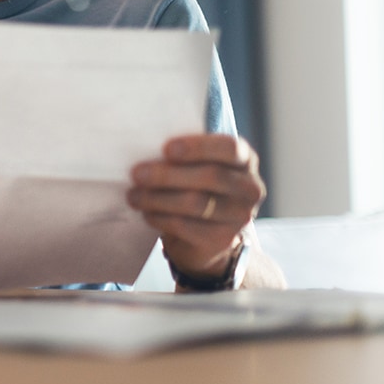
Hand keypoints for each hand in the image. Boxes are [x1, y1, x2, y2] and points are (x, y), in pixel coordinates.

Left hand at [127, 134, 263, 279]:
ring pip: (196, 203)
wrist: (204, 235)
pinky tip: (146, 213)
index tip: (167, 149)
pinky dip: (160, 218)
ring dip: (157, 198)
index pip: (230, 148)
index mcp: (244, 160)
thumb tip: (144, 144)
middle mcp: (249, 188)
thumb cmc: (194, 187)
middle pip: (210, 177)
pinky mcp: (223, 238)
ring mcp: (240, 216)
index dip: (198, 147)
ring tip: (133, 195)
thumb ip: (183, 154)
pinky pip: (186, 226)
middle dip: (167, 175)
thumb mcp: (195, 165)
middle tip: (136, 173)